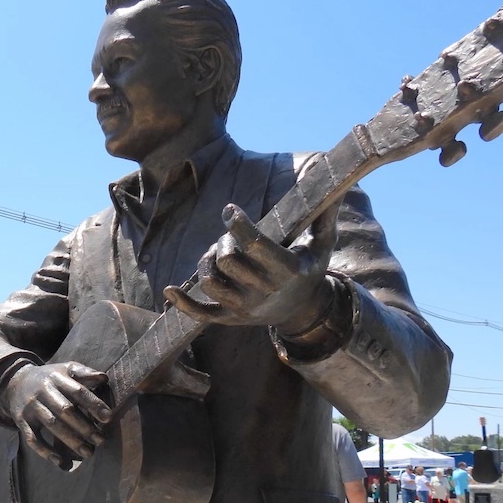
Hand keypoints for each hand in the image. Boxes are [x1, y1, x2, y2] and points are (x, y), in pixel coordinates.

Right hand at [5, 362, 109, 468]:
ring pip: (52, 425)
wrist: (16, 382)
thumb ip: (85, 373)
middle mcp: (43, 391)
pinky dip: (46, 451)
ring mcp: (31, 407)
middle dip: (85, 427)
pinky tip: (61, 461)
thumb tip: (104, 378)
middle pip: (65, 410)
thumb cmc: (50, 378)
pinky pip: (33, 438)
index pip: (78, 391)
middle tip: (101, 441)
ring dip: (71, 441)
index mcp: (57, 378)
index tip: (108, 418)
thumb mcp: (66, 369)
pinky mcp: (21, 421)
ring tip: (88, 452)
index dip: (93, 404)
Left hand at [163, 197, 340, 333]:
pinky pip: (201, 315)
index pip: (256, 245)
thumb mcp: (324, 243)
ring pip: (211, 282)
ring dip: (206, 262)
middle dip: (224, 241)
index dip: (238, 225)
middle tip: (228, 237)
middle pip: (228, 260)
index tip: (229, 210)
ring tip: (215, 254)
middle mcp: (265, 291)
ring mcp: (246, 307)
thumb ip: (325, 214)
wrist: (304, 311)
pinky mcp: (231, 318)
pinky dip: (183, 304)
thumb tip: (332, 184)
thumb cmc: (310, 267)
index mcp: (287, 270)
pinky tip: (170, 290)